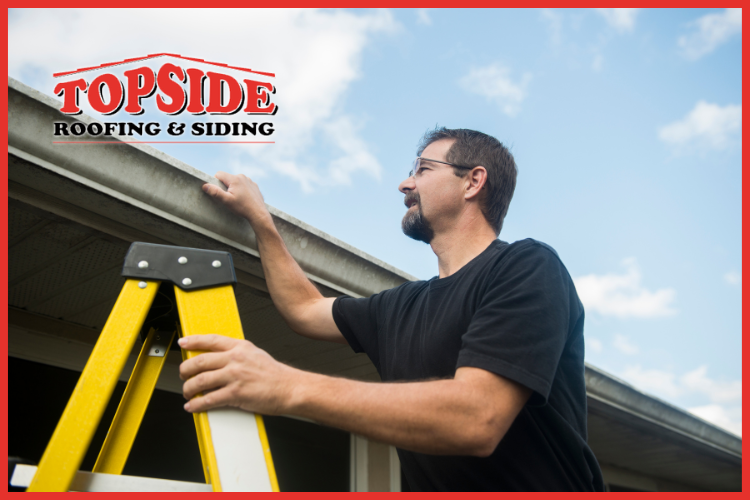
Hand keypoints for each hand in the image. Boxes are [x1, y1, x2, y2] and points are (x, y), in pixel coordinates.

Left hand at [178, 334, 296, 414]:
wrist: (289, 388)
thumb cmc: (274, 374)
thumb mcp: (255, 354)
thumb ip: (237, 353)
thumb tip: (218, 358)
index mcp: (240, 347)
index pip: (211, 340)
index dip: (193, 341)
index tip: (183, 342)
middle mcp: (235, 359)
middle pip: (200, 361)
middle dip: (185, 370)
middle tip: (183, 375)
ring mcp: (235, 376)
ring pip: (200, 381)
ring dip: (188, 389)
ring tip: (187, 393)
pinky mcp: (236, 394)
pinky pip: (209, 399)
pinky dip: (197, 404)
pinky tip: (193, 406)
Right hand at [202, 171, 270, 225]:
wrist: (258, 213)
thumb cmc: (242, 207)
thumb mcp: (227, 201)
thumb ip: (215, 192)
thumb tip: (205, 186)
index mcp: (235, 179)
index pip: (219, 174)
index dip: (215, 182)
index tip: (219, 191)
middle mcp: (242, 177)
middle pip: (227, 178)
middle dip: (225, 186)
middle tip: (228, 197)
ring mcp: (249, 181)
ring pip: (236, 181)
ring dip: (234, 188)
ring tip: (237, 199)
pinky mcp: (254, 185)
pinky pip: (244, 184)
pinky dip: (241, 190)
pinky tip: (244, 198)